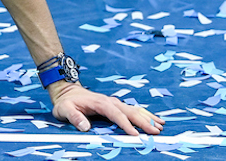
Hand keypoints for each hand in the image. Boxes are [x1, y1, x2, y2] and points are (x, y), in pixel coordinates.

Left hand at [49, 82, 165, 135]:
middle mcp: (111, 102)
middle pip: (130, 112)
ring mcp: (115, 103)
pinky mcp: (117, 106)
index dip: (126, 124)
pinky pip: (133, 110)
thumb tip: (85, 127)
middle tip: (156, 132)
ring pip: (135, 110)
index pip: (116, 115)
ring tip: (161, 127)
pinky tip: (156, 120)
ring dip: (148, 118)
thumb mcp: (64, 109)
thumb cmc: (66, 102)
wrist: (67, 91)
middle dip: (144, 122)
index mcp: (100, 103)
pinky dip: (145, 115)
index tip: (135, 134)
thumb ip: (74, 117)